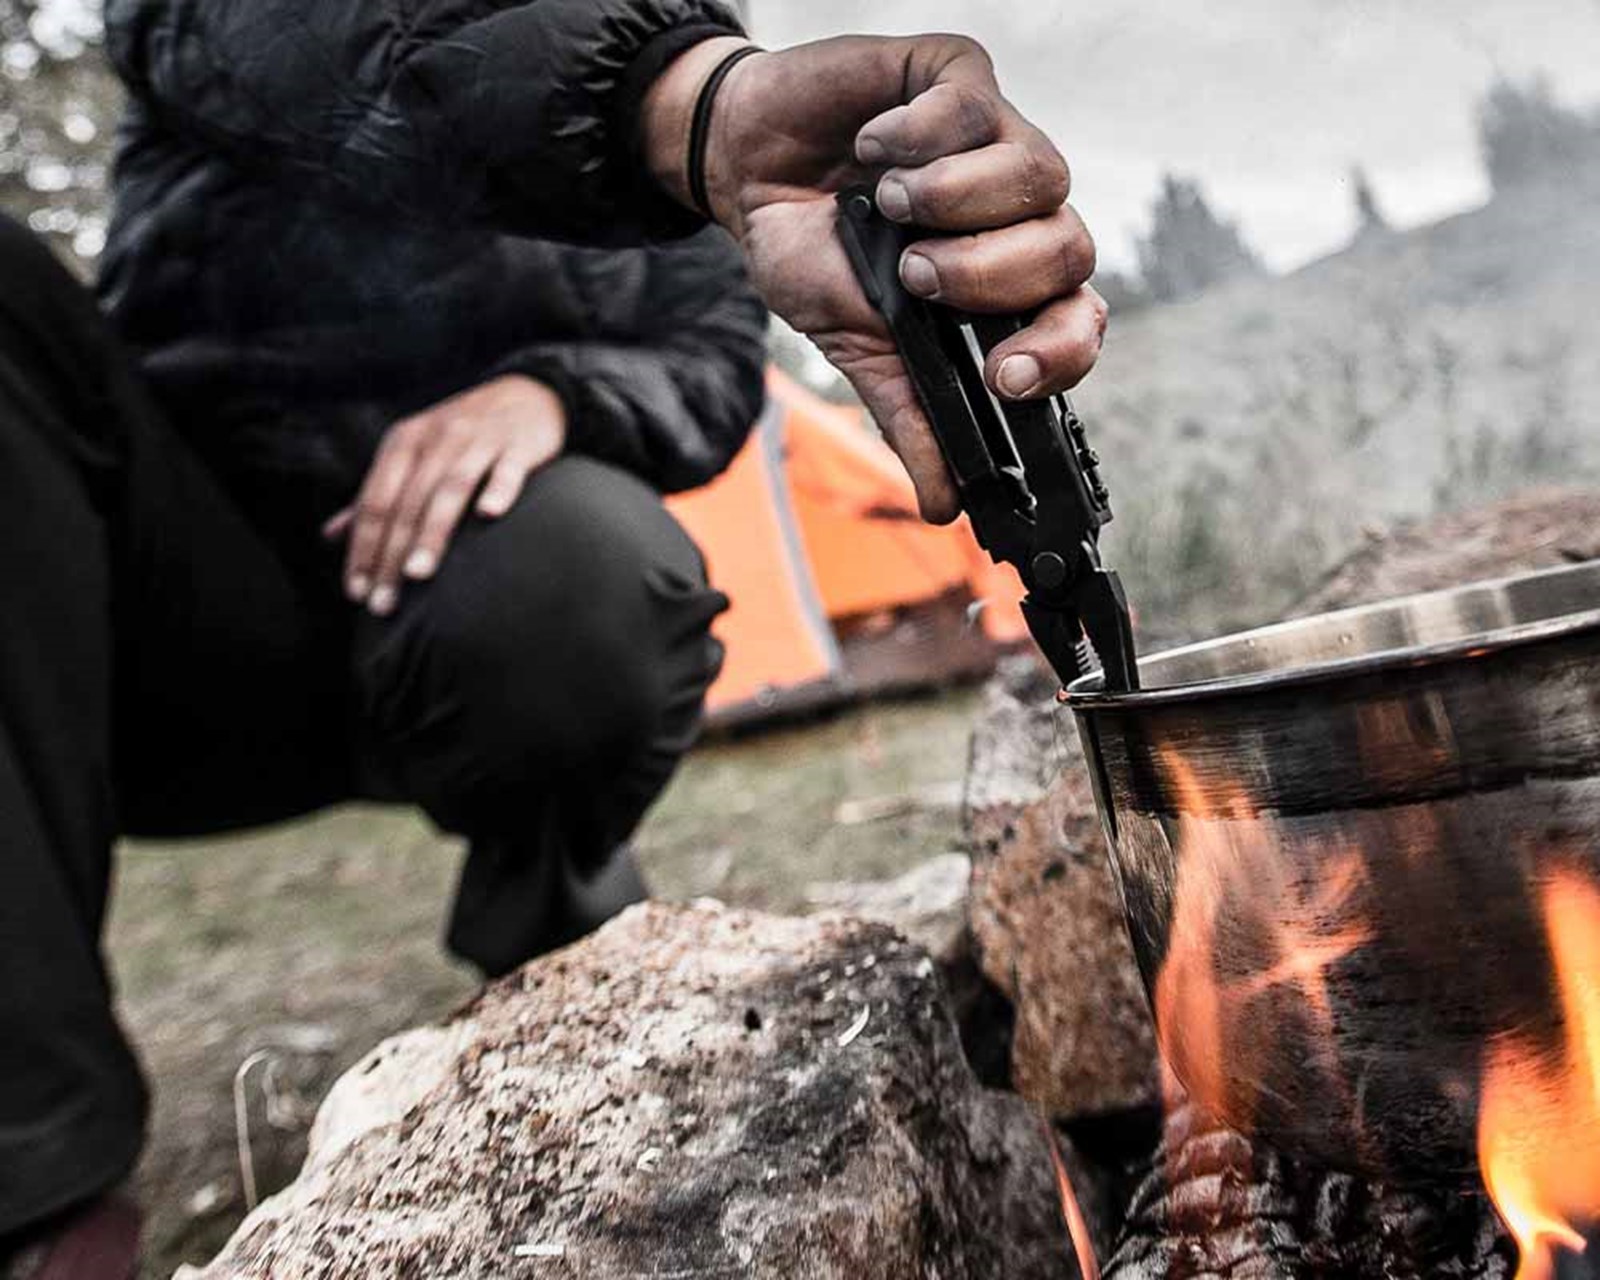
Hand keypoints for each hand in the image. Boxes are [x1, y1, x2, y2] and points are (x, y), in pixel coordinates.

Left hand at [324, 375, 565, 614]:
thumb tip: (329, 536)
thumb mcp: (413, 455)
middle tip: (384, 603)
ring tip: (418, 575)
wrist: (528, 395)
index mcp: (403, 443)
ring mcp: (478, 440)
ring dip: (432, 532)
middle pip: (407, 504)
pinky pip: (507, 469)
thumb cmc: (462, 436)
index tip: (357, 593)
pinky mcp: (518, 444)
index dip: (362, 548)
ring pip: (449, 489)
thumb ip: (375, 497)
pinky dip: (498, 489)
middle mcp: (436, 439)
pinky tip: (490, 514)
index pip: (374, 502)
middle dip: (391, 556)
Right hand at [643, 35, 1104, 523]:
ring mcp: (997, 143)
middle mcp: (1019, 216)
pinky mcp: (959, 79)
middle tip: (917, 277)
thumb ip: (908, 414)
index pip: (1078, 322)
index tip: (1002, 376)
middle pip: (1072, 250)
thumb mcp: (856, 347)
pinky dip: (919, 135)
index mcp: (1006, 287)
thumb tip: (943, 506)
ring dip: (957, 203)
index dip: (1058, 354)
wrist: (744, 171)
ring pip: (1042, 175)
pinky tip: (875, 149)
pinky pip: (976, 103)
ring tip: (891, 207)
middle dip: (993, 276)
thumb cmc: (811, 252)